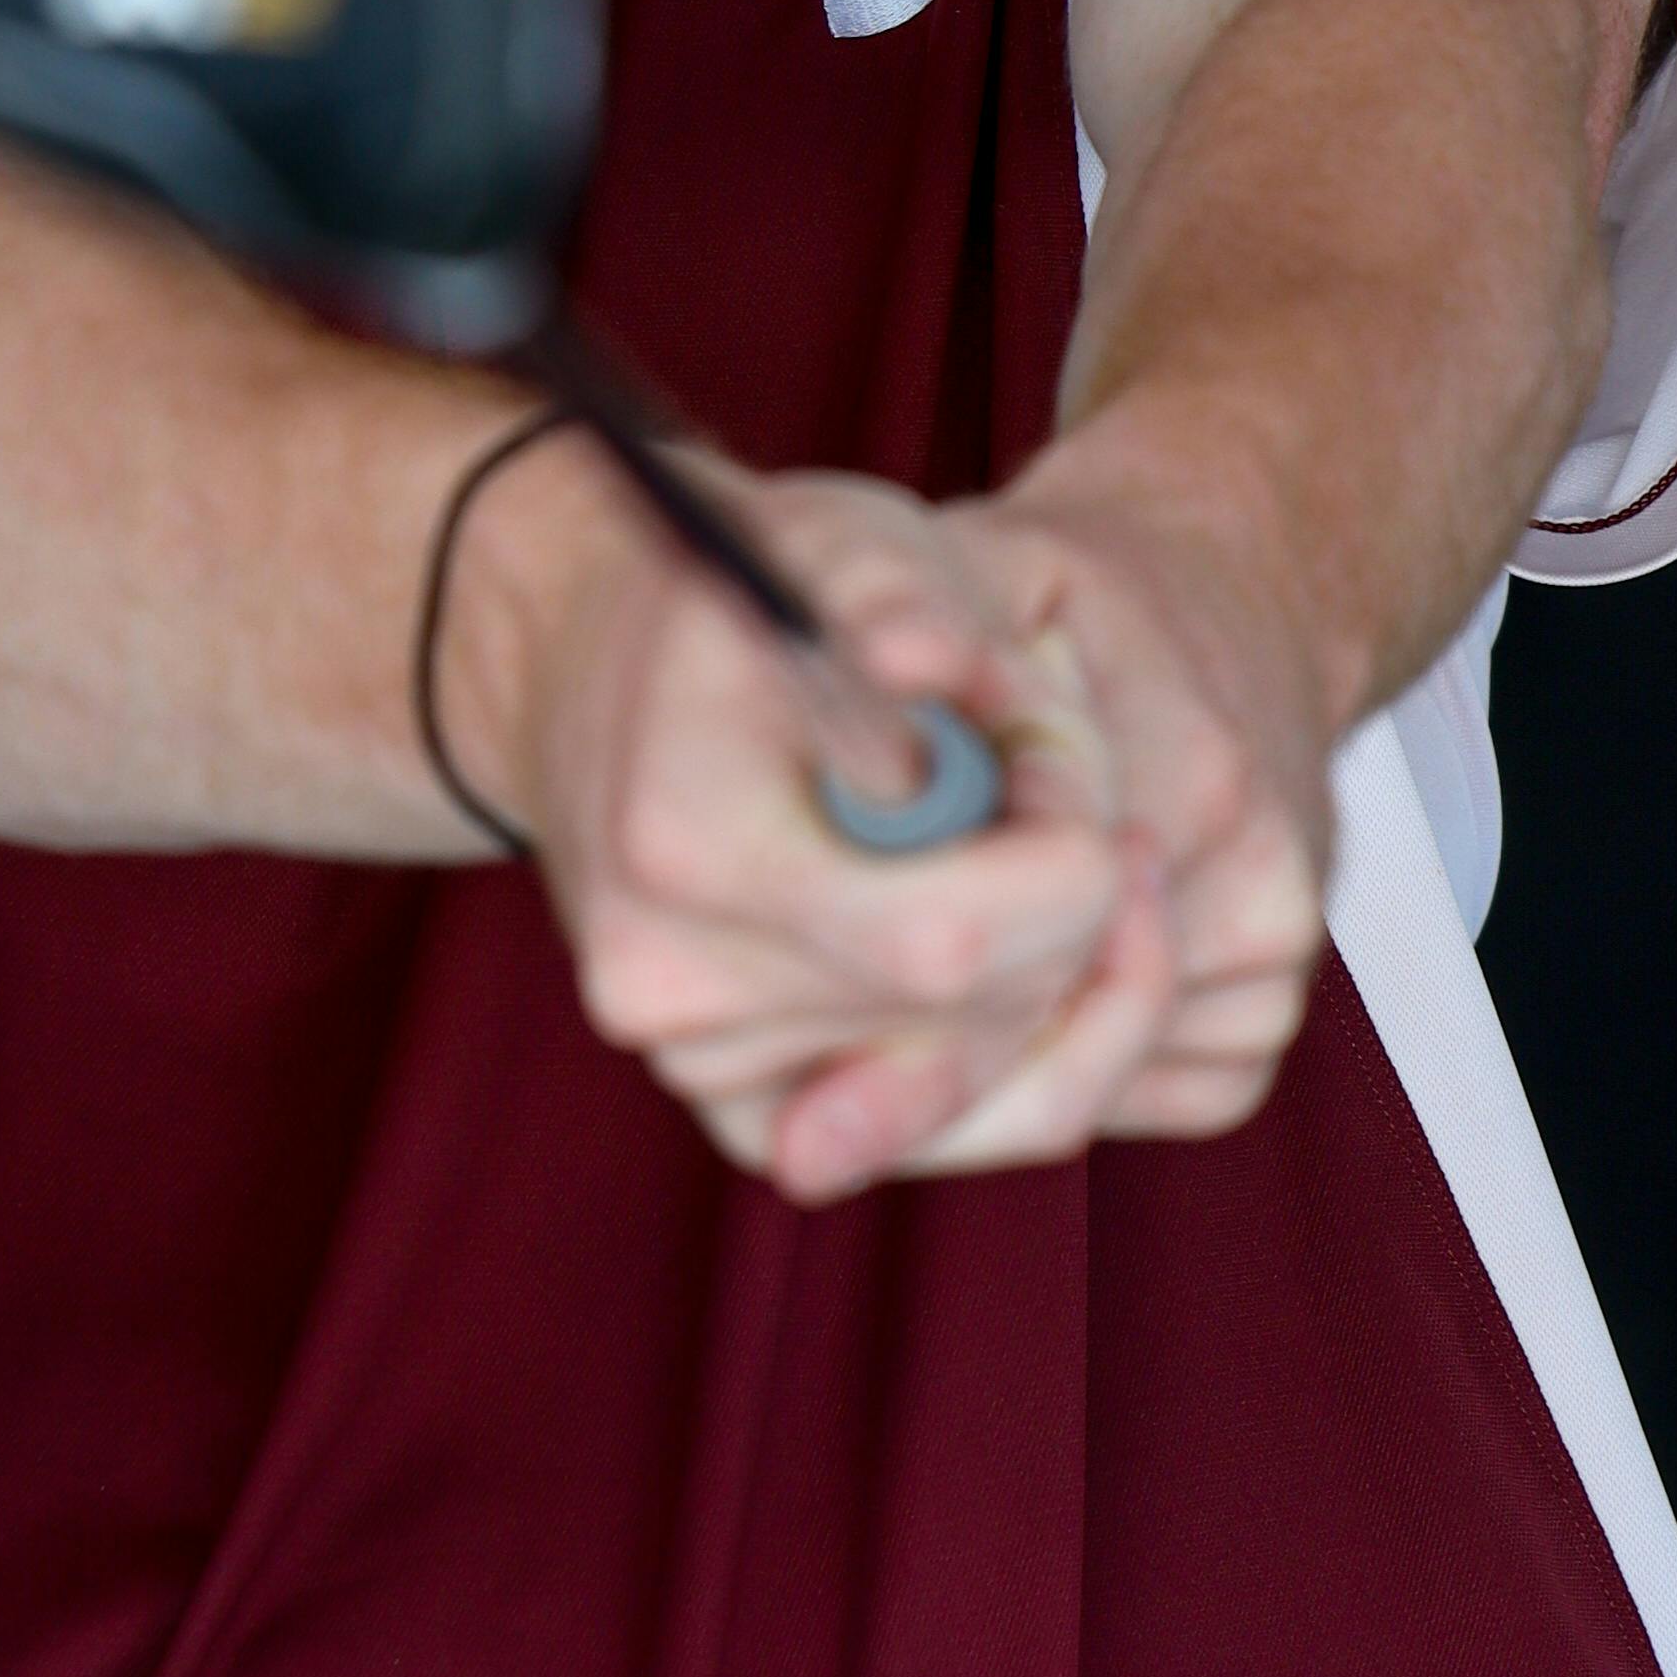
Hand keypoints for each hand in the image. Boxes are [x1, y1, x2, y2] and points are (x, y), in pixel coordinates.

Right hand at [440, 429, 1340, 1201]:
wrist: (601, 677)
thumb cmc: (750, 602)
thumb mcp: (832, 544)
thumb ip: (896, 594)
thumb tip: (934, 656)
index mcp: (680, 843)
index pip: (945, 938)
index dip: (1067, 859)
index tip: (1066, 757)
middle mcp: (669, 987)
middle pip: (982, 1012)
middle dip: (1074, 898)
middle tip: (1051, 772)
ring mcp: (698, 1066)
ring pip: (990, 1083)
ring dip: (1056, 959)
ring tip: (1007, 831)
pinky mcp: (746, 1113)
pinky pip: (946, 1132)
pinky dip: (1022, 1038)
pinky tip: (1020, 930)